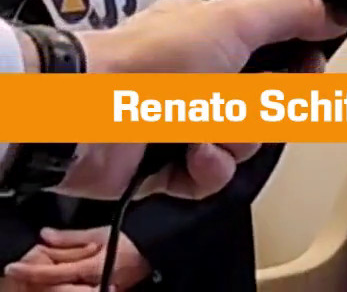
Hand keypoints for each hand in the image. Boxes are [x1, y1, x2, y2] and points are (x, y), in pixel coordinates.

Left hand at [3, 228, 149, 289]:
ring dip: (54, 280)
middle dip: (42, 276)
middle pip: (54, 287)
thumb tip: (44, 235)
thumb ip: (71, 237)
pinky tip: (68, 274)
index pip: (51, 274)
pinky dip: (67, 283)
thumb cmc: (135, 239)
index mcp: (91, 269)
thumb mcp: (102, 232)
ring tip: (53, 266)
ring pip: (64, 290)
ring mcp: (98, 291)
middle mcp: (92, 285)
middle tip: (35, 262)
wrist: (160, 251)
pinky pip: (77, 290)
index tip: (11, 268)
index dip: (29, 271)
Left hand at [47, 0, 345, 200]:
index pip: (279, 48)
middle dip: (264, 108)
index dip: (300, 63)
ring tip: (207, 129)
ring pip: (244, 142)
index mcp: (212, 33)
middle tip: (249, 101)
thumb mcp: (236, 17)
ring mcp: (181, 121)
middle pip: (267, 102)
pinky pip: (213, 176)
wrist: (89, 118)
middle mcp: (196, 76)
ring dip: (234, 140)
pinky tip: (192, 153)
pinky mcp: (167, 164)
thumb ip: (294, 10)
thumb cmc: (145, 61)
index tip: (308, 67)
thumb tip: (335, 11)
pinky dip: (207, 168)